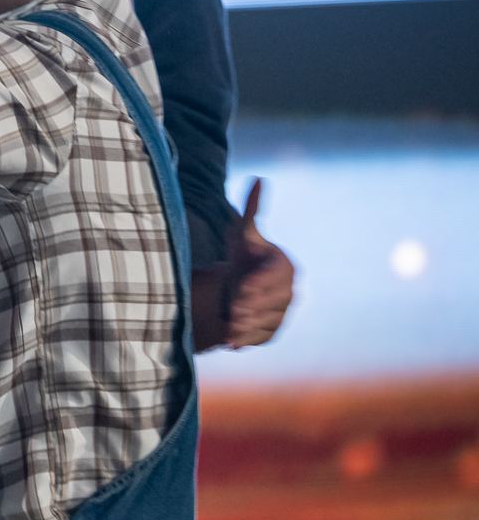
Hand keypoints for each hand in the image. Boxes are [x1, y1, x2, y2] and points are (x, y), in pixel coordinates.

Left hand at [222, 179, 293, 347]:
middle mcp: (288, 291)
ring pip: (268, 321)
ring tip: (231, 322)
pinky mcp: (271, 331)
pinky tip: (231, 341)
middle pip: (275, 301)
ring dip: (248, 323)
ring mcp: (282, 313)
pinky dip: (246, 340)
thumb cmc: (242, 256)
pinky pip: (262, 337)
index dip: (261, 281)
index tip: (243, 285)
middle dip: (253, 304)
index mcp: (284, 266)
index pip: (278, 275)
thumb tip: (258, 179)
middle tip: (235, 307)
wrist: (234, 286)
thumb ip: (251, 209)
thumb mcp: (241, 233)